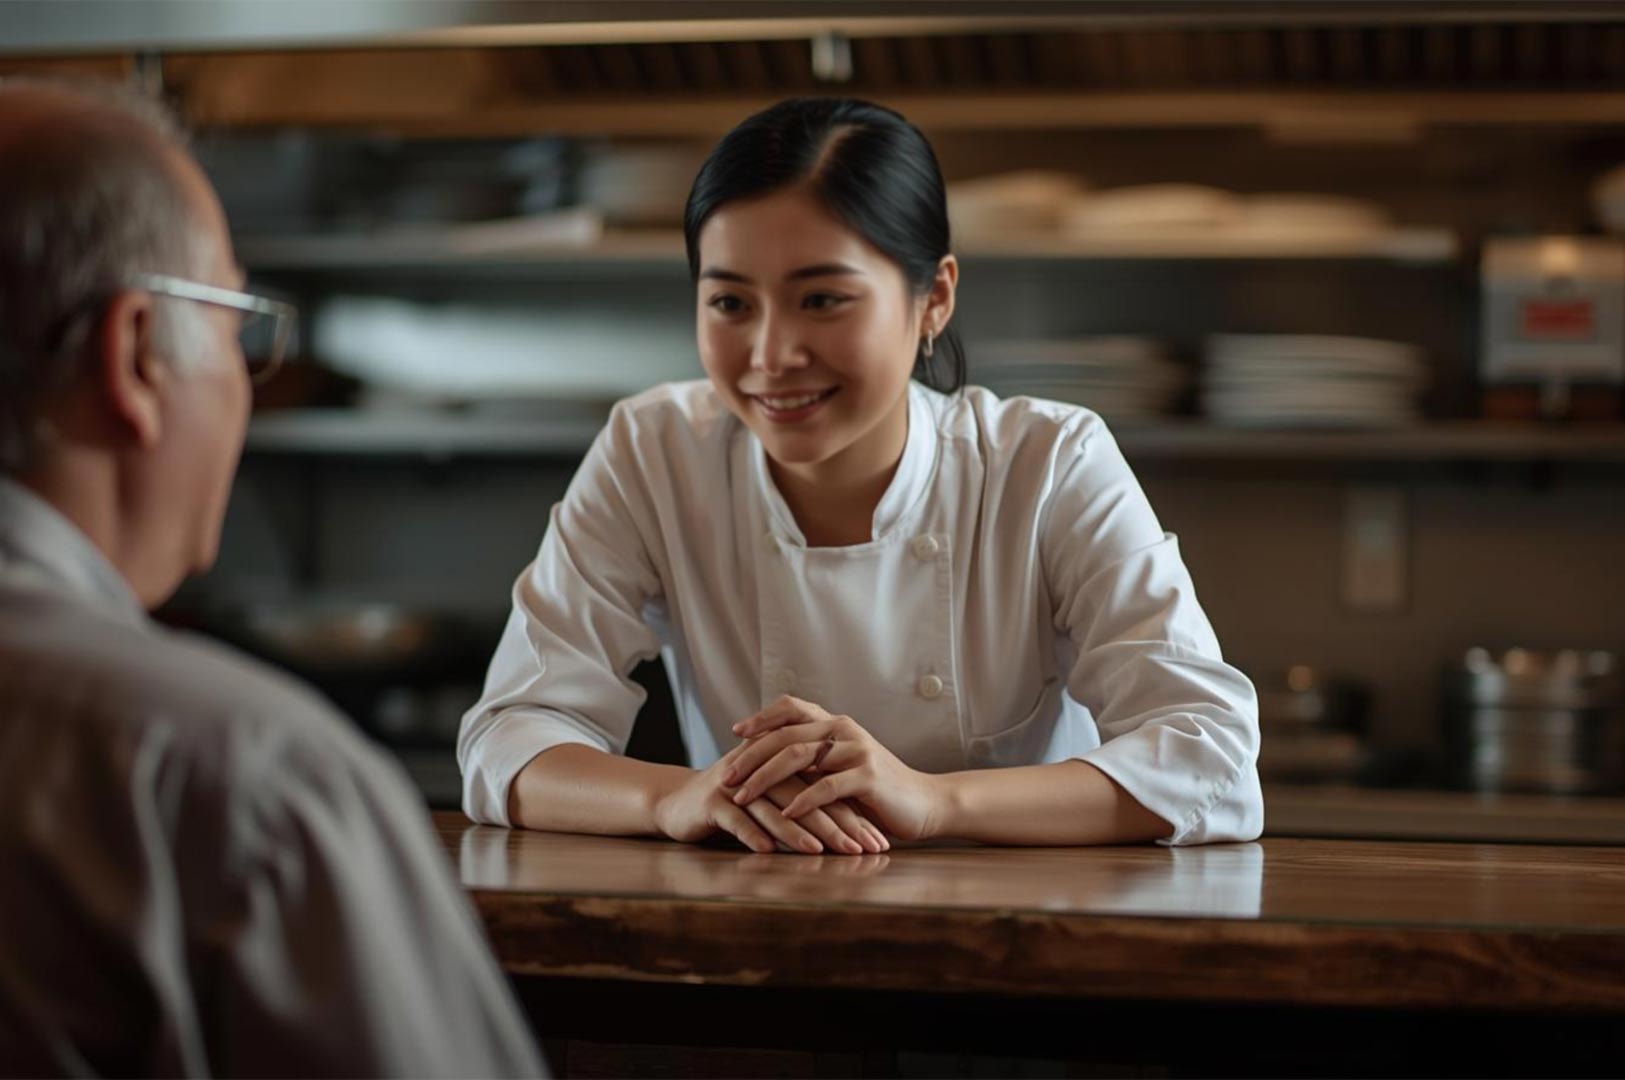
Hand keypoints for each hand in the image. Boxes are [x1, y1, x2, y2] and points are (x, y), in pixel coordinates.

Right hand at [651, 756, 886, 854]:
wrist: (677, 803)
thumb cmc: (734, 807)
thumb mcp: (773, 800)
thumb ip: (807, 804)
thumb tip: (855, 830)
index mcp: (783, 764)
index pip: (826, 789)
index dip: (853, 815)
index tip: (877, 841)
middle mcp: (761, 769)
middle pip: (805, 795)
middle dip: (836, 824)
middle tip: (860, 848)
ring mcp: (735, 785)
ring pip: (772, 807)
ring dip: (796, 831)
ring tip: (820, 850)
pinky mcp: (710, 802)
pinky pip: (735, 819)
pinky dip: (752, 835)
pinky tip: (769, 851)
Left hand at [721, 696, 946, 841]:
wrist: (925, 803)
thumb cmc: (876, 790)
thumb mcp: (842, 766)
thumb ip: (814, 757)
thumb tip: (768, 758)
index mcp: (835, 724)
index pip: (790, 707)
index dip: (760, 718)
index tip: (734, 733)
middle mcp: (844, 730)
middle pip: (785, 735)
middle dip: (750, 757)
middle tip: (725, 776)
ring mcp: (857, 750)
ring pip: (798, 757)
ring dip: (764, 778)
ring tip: (742, 796)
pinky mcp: (868, 776)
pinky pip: (825, 787)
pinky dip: (801, 801)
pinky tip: (784, 814)